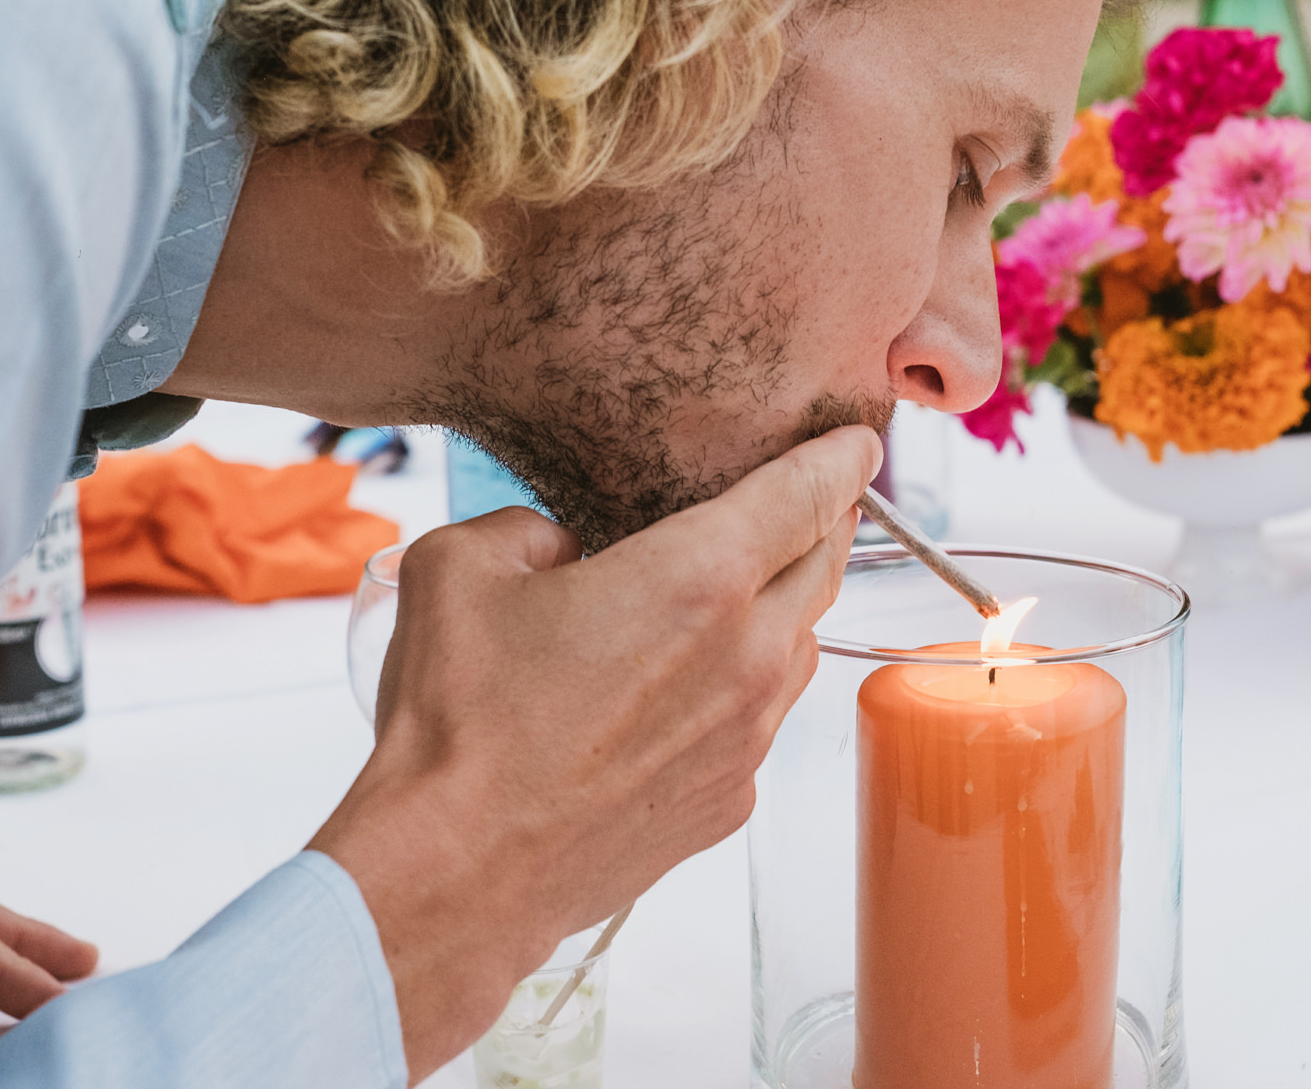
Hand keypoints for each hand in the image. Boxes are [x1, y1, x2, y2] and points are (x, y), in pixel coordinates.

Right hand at [310, 424, 880, 1077]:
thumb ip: (526, 527)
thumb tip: (555, 543)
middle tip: (807, 500)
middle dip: (820, 525)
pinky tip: (675, 693)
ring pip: (798, 648)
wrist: (456, 868)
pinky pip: (757, 723)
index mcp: (696, 578)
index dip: (839, 458)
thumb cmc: (459, 724)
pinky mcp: (730, 800)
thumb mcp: (462, 568)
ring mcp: (747, 738)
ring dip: (780, 610)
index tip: (855, 442)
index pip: (808, 494)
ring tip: (734, 593)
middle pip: (822, 568)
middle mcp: (746, 656)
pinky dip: (736, 692)